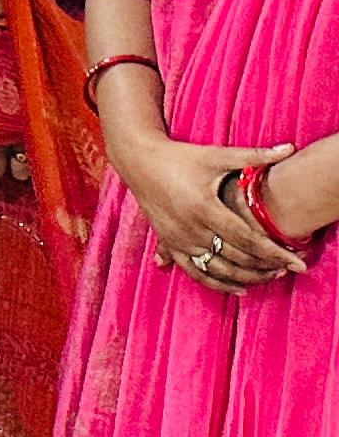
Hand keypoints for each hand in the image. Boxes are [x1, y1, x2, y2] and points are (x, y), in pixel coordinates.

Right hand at [108, 128, 306, 290]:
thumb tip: (290, 148)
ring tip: (271, 277)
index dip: (275, 253)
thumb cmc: (180, 157)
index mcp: (204, 207)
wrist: (137, 160)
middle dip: (267, 267)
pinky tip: (238, 289)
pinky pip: (195, 272)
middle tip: (291, 269)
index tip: (298, 264)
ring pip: (218, 270)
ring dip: (247, 278)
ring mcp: (178, 239)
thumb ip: (253, 155)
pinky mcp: (169, 243)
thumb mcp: (215, 155)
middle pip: (236, 259)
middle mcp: (191, 228)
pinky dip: (217, 284)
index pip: (248, 240)